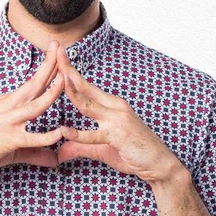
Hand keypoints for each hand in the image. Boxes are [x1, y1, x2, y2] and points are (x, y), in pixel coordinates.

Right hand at [0, 41, 64, 180]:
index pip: (33, 83)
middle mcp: (9, 107)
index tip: (59, 54)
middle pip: (34, 83)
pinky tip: (59, 133)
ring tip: (65, 79)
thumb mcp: (13, 147)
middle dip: (49, 65)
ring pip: (35, 106)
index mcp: (9, 102)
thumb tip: (55, 159)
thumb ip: (36, 151)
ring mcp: (8, 122)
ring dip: (51, 92)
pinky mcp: (7, 140)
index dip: (47, 68)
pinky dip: (46, 136)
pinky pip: (30, 138)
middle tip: (60, 46)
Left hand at [55, 45, 182, 184]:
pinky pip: (94, 135)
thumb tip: (60, 153)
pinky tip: (64, 131)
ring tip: (57, 77)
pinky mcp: (119, 136)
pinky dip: (78, 134)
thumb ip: (80, 147)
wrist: (159, 164)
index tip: (59, 57)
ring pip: (88, 104)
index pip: (86, 86)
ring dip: (71, 91)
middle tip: (56, 51)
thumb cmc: (133, 152)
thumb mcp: (101, 149)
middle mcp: (114, 107)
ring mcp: (117, 120)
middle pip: (85, 86)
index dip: (71, 72)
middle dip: (69, 69)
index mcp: (111, 105)